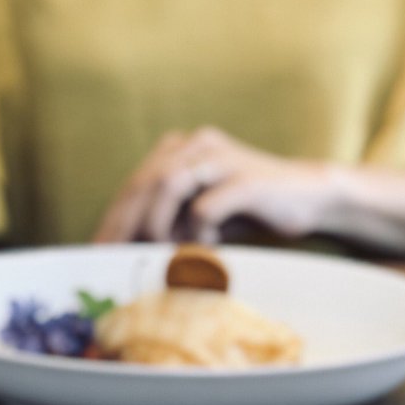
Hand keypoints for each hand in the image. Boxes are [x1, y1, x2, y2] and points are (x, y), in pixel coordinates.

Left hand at [94, 127, 340, 244]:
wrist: (307, 197)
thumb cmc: (249, 211)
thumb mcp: (201, 216)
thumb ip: (169, 223)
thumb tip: (129, 250)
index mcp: (182, 149)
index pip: (136, 184)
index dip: (114, 218)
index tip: (97, 251)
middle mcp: (197, 145)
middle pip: (145, 182)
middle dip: (125, 224)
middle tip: (111, 258)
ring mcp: (221, 158)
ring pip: (168, 186)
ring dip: (156, 225)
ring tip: (159, 252)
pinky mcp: (245, 178)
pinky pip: (206, 206)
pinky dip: (198, 232)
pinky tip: (207, 247)